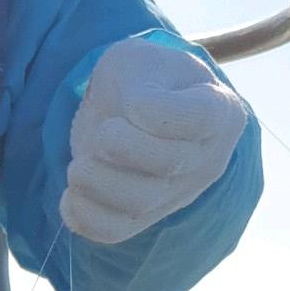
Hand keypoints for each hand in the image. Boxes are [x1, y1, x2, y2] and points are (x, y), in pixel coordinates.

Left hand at [59, 38, 250, 246]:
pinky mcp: (144, 218)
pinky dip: (85, 216)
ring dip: (96, 181)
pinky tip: (70, 196)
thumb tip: (137, 114)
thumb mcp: (140, 59)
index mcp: (219, 111)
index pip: (201, 118)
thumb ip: (140, 79)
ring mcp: (177, 194)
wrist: (131, 109)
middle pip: (169, 164)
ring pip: (140, 202)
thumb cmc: (143, 80)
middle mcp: (206, 158)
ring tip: (79, 164)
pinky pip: (114, 231)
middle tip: (102, 132)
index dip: (161, 113)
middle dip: (121, 146)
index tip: (134, 103)